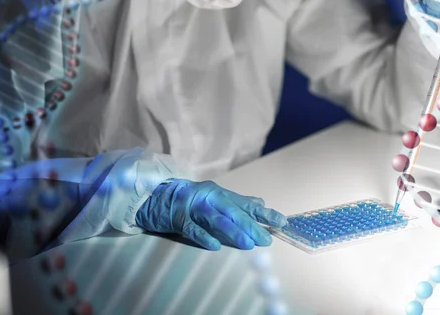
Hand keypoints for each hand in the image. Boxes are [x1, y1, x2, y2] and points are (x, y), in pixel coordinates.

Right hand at [135, 180, 287, 250]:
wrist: (158, 196)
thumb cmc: (192, 198)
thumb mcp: (216, 197)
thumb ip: (238, 202)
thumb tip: (261, 204)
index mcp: (221, 193)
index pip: (246, 204)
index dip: (264, 213)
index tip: (281, 222)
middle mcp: (210, 197)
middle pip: (233, 212)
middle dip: (250, 226)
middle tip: (264, 239)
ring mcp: (194, 207)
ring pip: (216, 219)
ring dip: (232, 232)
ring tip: (247, 244)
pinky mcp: (179, 219)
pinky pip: (193, 229)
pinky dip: (204, 237)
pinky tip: (215, 246)